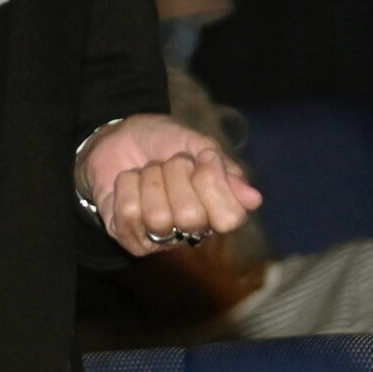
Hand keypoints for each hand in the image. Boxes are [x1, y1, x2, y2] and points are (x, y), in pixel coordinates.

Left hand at [79, 112, 262, 255]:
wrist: (118, 135)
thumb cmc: (163, 141)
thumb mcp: (197, 144)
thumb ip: (225, 169)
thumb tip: (254, 200)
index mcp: (217, 208)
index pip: (229, 219)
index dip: (213, 185)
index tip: (203, 158)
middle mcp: (192, 229)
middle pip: (191, 216)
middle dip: (174, 176)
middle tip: (166, 163)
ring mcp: (159, 237)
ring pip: (158, 217)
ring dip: (149, 180)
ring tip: (146, 171)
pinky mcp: (129, 237)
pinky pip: (129, 214)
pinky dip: (127, 185)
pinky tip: (128, 180)